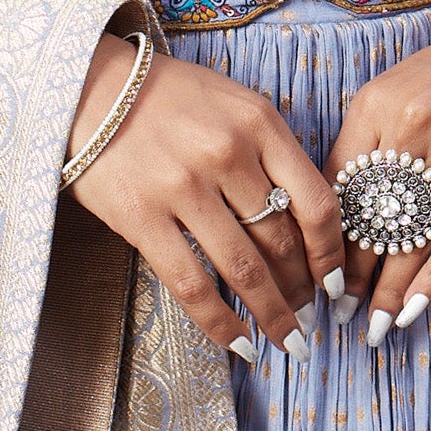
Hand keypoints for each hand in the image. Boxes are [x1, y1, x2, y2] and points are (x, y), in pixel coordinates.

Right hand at [66, 34, 346, 362]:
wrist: (95, 86)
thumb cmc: (171, 96)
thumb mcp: (234, 103)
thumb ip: (270, 151)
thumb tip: (304, 223)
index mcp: (258, 121)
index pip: (315, 201)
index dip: (330, 252)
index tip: (335, 280)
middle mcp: (226, 152)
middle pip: (282, 240)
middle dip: (302, 288)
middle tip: (308, 314)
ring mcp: (183, 186)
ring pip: (244, 270)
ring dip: (272, 314)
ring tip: (287, 339)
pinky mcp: (143, 217)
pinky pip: (192, 285)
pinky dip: (221, 324)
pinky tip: (240, 343)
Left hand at [322, 0, 430, 342]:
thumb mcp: (402, 87)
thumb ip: (372, 138)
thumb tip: (340, 208)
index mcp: (377, 102)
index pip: (337, 184)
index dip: (323, 237)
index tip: (315, 275)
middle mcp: (413, 122)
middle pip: (372, 215)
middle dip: (352, 273)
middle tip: (337, 316)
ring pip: (414, 234)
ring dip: (390, 288)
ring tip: (374, 326)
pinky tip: (417, 307)